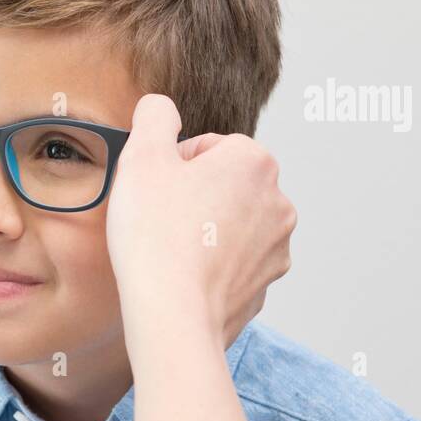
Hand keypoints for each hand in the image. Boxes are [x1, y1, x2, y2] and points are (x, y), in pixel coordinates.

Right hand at [106, 94, 295, 352]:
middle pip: (224, 185)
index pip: (207, 148)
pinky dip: (212, 266)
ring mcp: (276, 248)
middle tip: (160, 220)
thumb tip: (160, 106)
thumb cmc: (156, 236)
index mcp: (254, 161)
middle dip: (193, 197)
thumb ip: (154, 116)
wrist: (172, 314)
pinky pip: (234, 264)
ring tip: (172, 249)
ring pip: (231, 225)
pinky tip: (184, 275)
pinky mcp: (265, 286)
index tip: (155, 192)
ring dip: (205, 230)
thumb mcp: (141, 157)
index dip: (172, 167)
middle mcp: (279, 202)